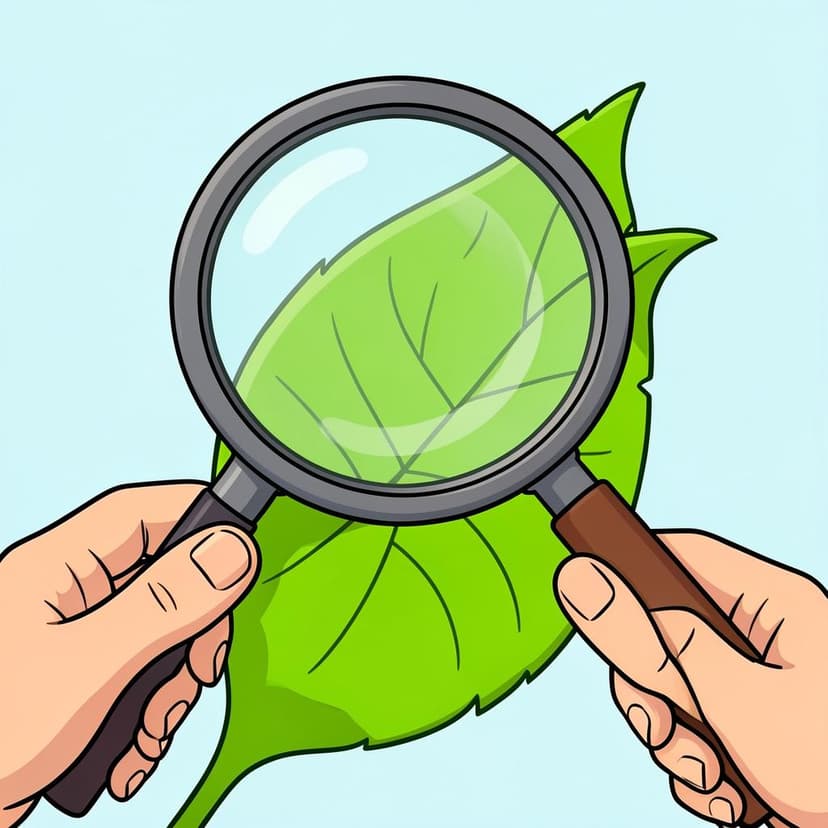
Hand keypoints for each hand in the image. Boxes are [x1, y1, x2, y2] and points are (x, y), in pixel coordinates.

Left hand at [0, 483, 259, 826]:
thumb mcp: (87, 668)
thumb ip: (164, 603)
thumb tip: (233, 549)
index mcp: (59, 566)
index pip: (147, 511)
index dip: (202, 526)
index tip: (241, 571)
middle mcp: (69, 592)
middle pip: (167, 577)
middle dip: (193, 634)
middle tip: (195, 678)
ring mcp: (74, 637)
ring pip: (161, 633)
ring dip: (171, 688)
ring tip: (151, 736)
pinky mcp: (79, 679)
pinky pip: (140, 676)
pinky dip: (148, 717)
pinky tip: (131, 756)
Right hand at [553, 531, 827, 827]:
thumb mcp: (731, 701)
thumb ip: (650, 640)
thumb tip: (581, 580)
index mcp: (769, 603)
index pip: (675, 555)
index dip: (624, 571)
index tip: (587, 603)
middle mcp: (758, 636)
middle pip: (660, 632)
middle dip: (652, 692)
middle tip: (664, 730)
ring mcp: (752, 682)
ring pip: (669, 689)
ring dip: (675, 744)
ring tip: (715, 782)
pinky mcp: (747, 726)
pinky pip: (691, 730)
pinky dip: (697, 770)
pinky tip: (731, 798)